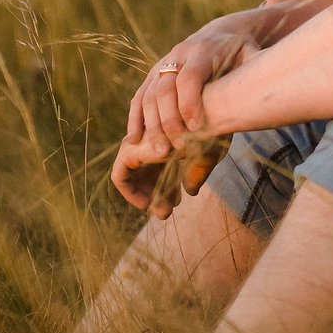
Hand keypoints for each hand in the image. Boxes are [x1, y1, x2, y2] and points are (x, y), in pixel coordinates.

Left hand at [111, 123, 231, 217]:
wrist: (207, 120)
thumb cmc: (213, 133)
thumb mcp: (203, 158)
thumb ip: (194, 174)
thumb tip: (190, 191)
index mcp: (164, 136)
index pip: (158, 167)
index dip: (167, 186)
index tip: (179, 201)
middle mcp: (149, 138)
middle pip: (144, 173)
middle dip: (156, 194)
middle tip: (167, 212)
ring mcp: (137, 143)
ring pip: (133, 177)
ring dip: (145, 196)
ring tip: (162, 211)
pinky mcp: (129, 151)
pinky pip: (119, 177)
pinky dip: (130, 192)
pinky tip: (146, 204)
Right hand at [125, 9, 278, 150]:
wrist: (220, 34)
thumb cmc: (240, 52)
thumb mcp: (252, 55)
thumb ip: (259, 68)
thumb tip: (279, 79)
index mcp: (202, 50)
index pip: (190, 77)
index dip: (190, 102)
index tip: (198, 128)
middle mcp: (177, 55)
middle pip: (165, 89)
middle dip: (170, 121)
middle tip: (178, 148)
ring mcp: (161, 64)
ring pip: (148, 95)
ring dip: (152, 125)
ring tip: (160, 153)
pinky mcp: (152, 76)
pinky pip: (139, 97)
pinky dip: (135, 119)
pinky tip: (134, 140)